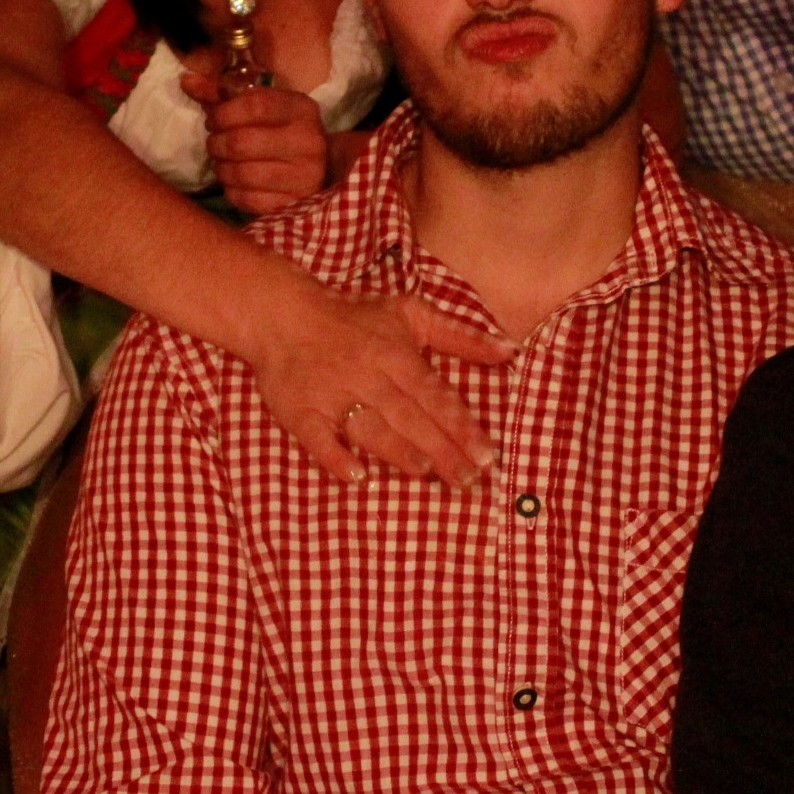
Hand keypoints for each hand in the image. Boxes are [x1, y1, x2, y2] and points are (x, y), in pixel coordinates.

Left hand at [182, 68, 328, 215]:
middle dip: (216, 143)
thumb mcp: (262, 105)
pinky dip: (231, 191)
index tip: (214, 120)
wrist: (322, 169)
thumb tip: (186, 80)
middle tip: (215, 143)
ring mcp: (304, 176)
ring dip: (221, 168)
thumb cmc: (282, 130)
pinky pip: (245, 199)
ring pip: (240, 173)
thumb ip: (223, 93)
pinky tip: (235, 182)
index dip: (223, 113)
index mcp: (300, 109)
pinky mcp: (293, 204)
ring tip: (223, 162)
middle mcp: (307, 141)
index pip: (254, 105)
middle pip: (241, 142)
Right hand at [244, 279, 512, 488]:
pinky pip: (316, 436)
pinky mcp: (299, 409)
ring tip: (425, 473)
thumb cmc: (354, 318)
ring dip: (396, 449)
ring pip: (368, 426)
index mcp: (395, 354)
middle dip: (441, 448)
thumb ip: (459, 335)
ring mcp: (331, 393)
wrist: (283, 313)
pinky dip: (334, 456)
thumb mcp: (410, 314)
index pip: (435, 395)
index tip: (488, 455)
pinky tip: (355, 476)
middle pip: (409, 416)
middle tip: (468, 479)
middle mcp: (366, 374)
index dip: (462, 426)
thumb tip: (510, 351)